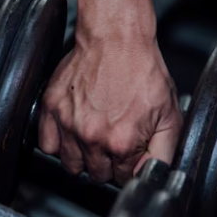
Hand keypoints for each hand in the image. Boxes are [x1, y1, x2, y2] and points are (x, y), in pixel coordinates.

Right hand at [38, 36, 181, 183]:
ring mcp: (68, 125)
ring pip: (71, 165)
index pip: (123, 178)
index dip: (128, 167)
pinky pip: (47, 145)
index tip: (129, 153)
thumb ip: (163, 151)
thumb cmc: (142, 69)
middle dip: (107, 164)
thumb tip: (151, 174)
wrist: (116, 38)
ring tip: (93, 138)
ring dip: (83, 157)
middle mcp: (92, 137)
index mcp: (122, 142)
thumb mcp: (169, 113)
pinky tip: (72, 132)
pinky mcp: (51, 110)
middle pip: (96, 176)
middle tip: (113, 142)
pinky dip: (58, 143)